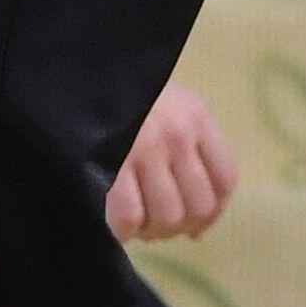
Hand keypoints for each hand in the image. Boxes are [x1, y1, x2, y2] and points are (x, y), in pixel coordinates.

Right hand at [106, 82, 238, 240]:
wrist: (79, 74)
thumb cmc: (119, 97)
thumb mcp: (165, 104)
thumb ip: (187, 146)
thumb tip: (198, 226)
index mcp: (194, 115)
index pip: (226, 178)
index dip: (214, 212)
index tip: (195, 227)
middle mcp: (176, 133)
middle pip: (199, 205)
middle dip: (180, 227)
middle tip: (157, 226)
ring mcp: (144, 149)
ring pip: (168, 217)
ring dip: (153, 231)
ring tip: (136, 225)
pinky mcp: (110, 165)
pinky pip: (129, 217)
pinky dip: (124, 231)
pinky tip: (116, 225)